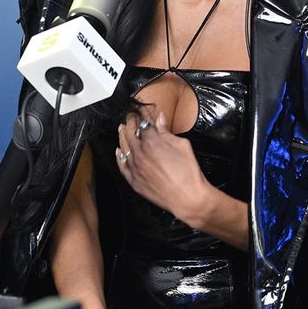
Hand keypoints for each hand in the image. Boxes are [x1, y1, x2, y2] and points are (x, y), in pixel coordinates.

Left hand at [116, 111, 210, 225]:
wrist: (187, 198)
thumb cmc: (188, 173)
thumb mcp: (182, 145)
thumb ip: (167, 132)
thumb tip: (160, 120)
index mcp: (153, 142)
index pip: (144, 123)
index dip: (142, 114)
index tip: (141, 110)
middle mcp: (140, 154)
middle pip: (130, 133)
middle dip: (130, 122)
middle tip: (130, 116)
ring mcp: (135, 168)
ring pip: (124, 147)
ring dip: (122, 136)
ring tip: (122, 128)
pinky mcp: (134, 181)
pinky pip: (122, 166)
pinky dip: (119, 156)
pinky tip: (119, 151)